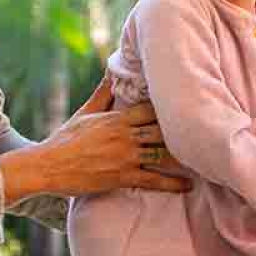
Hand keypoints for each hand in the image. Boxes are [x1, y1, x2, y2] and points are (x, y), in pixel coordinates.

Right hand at [0, 75, 190, 200]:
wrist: (48, 166)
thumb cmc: (65, 139)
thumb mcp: (85, 112)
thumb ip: (103, 93)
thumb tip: (111, 70)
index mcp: (118, 118)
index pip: (152, 108)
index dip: (171, 106)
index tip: (189, 105)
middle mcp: (125, 136)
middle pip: (163, 130)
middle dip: (184, 130)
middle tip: (207, 131)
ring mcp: (126, 157)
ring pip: (162, 153)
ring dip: (185, 156)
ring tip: (206, 157)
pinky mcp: (123, 176)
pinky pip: (153, 180)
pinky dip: (172, 183)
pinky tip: (188, 185)